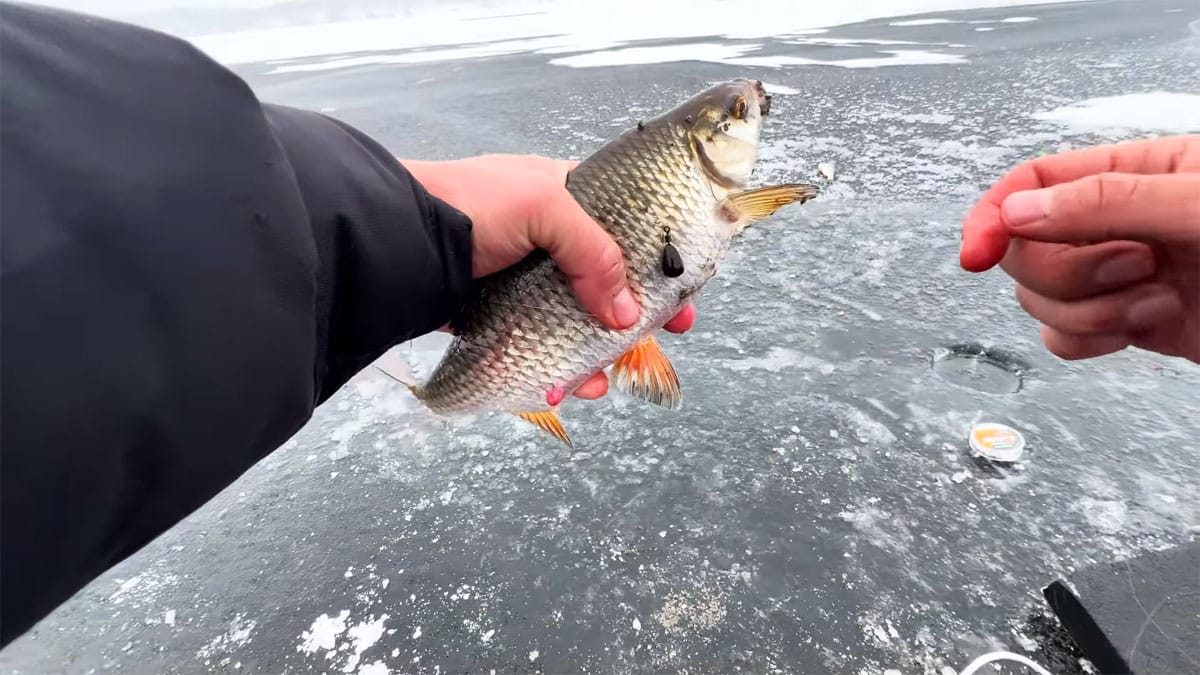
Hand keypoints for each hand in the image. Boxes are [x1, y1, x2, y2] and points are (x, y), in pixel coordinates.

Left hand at [401, 154, 696, 398]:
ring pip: (577, 322)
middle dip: (638, 315)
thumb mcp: (545, 206)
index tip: (685, 290)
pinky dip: (557, 369)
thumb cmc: (471, 205)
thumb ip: (594, 254)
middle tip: (664, 337)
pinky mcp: (499, 317)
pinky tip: (567, 387)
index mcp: (566, 197)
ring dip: (596, 353)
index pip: (628, 228)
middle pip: (609, 282)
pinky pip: (539, 347)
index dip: (660, 258)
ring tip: (601, 381)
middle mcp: (550, 239)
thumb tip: (627, 315)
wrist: (398, 239)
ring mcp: (525, 282)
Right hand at [960, 135, 1199, 362]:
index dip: (994, 215)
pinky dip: (1089, 340)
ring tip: (1159, 299)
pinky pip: (1063, 338)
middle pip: (1027, 249)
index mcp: (1136, 172)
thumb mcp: (1196, 202)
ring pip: (1041, 298)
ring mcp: (1121, 278)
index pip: (1034, 181)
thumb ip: (1110, 199)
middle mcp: (1119, 224)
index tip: (977, 251)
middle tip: (1135, 263)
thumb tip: (1019, 211)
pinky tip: (1144, 328)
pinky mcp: (1130, 324)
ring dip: (1090, 312)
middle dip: (1066, 272)